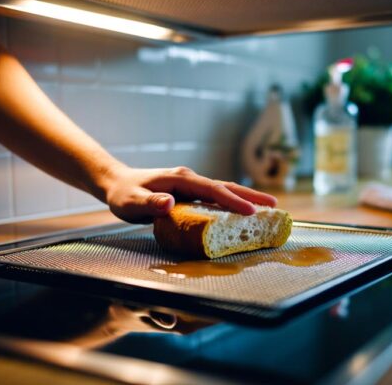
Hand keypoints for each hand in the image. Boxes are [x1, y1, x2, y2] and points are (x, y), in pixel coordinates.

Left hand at [98, 165, 277, 223]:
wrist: (116, 183)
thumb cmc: (123, 195)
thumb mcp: (131, 203)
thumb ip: (150, 204)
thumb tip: (170, 203)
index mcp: (181, 179)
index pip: (213, 190)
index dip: (233, 202)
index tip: (252, 212)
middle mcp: (191, 178)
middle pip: (226, 186)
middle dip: (251, 196)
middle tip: (275, 206)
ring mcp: (192, 183)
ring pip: (224, 190)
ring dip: (246, 198)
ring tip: (268, 208)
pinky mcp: (191, 191)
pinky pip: (216, 196)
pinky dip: (233, 202)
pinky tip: (243, 211)